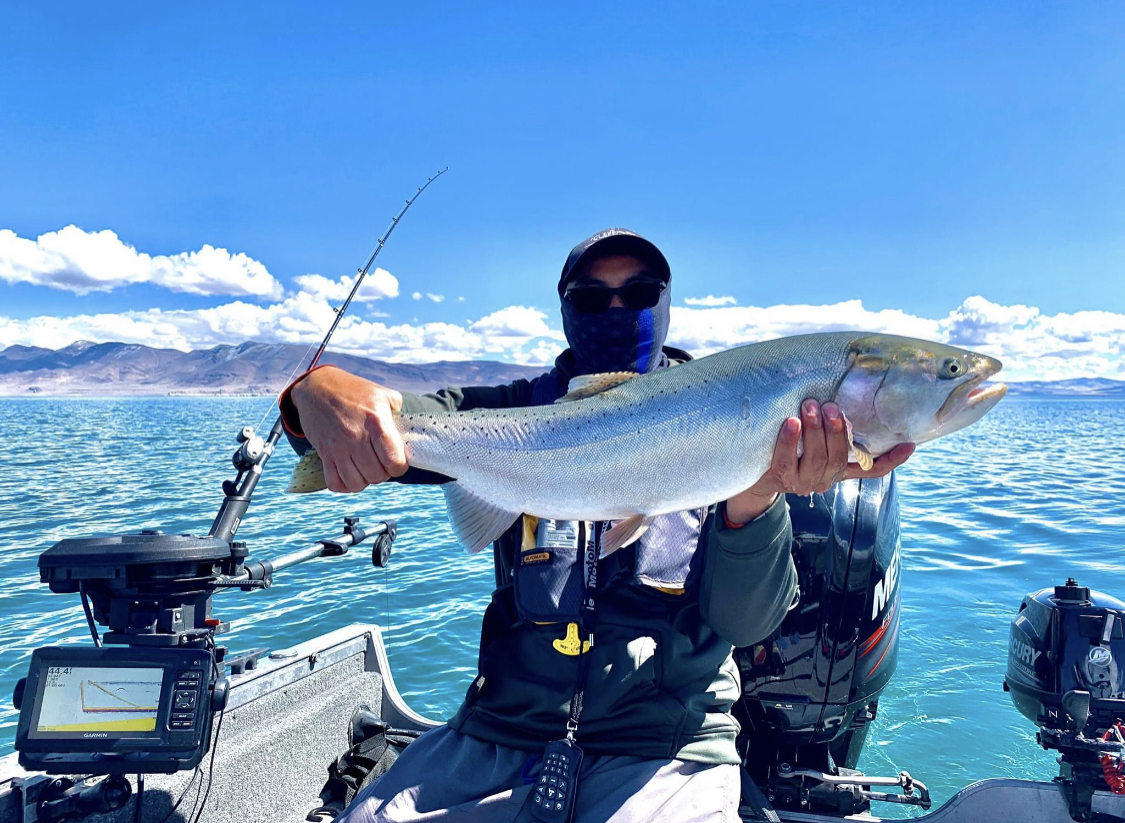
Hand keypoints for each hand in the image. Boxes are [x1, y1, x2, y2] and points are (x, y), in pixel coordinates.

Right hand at [290, 366, 408, 492]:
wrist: (317, 386)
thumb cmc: (353, 390)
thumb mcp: (382, 393)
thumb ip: (399, 411)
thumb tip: (408, 431)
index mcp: (376, 421)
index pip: (394, 461)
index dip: (400, 467)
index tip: (397, 461)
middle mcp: (356, 436)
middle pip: (377, 475)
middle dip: (383, 473)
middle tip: (381, 463)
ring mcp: (338, 447)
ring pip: (357, 483)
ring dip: (365, 480)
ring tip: (366, 468)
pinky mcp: (324, 453)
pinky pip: (335, 483)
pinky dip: (345, 485)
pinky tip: (350, 474)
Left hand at [724, 399, 915, 524]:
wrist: (753, 474)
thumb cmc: (787, 448)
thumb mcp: (811, 440)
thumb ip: (827, 429)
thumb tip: (841, 395)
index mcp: (838, 470)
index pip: (872, 469)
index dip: (892, 460)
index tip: (910, 444)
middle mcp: (824, 479)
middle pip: (840, 457)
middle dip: (836, 430)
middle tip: (829, 406)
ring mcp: (803, 482)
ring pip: (816, 458)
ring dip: (814, 430)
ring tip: (810, 405)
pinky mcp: (780, 479)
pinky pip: (786, 459)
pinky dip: (788, 440)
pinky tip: (791, 422)